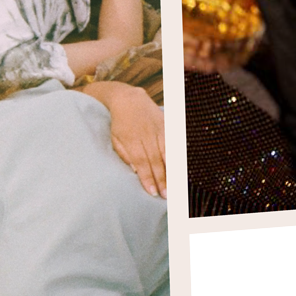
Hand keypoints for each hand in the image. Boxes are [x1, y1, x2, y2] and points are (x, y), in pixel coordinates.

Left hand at [95, 80, 167, 196]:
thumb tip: (136, 171)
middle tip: (166, 195)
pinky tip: (181, 167)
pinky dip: (177, 155)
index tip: (153, 192)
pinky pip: (174, 142)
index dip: (148, 179)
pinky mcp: (167, 124)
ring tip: (176, 185)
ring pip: (167, 153)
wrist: (129, 99)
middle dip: (162, 179)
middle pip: (156, 161)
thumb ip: (124, 155)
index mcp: (132, 140)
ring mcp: (159, 129)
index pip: (142, 163)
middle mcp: (147, 135)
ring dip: (172, 170)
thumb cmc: (119, 123)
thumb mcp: (115, 139)